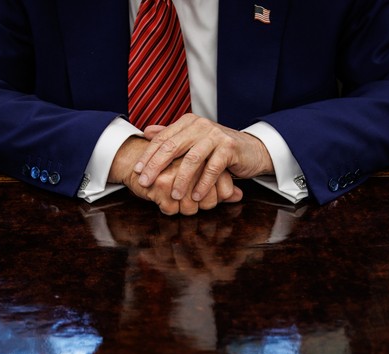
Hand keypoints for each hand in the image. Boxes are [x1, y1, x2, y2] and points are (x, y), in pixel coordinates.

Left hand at [109, 135, 242, 215]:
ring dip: (181, 180)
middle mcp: (201, 125)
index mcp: (188, 122)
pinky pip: (213, 168)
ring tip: (174, 196)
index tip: (137, 171)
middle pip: (172, 146)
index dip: (148, 155)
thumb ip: (171, 135)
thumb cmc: (218, 149)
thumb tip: (146, 132)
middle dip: (156, 166)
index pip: (162, 139)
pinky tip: (196, 197)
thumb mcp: (193, 140)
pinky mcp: (229, 148)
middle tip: (145, 183)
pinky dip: (203, 184)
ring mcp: (216, 136)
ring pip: (192, 159)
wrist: (252, 150)